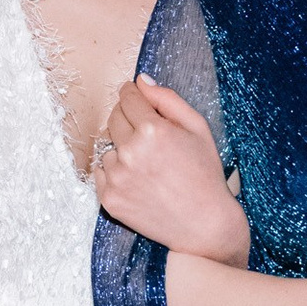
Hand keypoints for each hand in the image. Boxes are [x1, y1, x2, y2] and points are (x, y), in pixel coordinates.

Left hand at [92, 78, 250, 263]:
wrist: (203, 224)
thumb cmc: (205, 174)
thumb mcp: (198, 128)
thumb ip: (167, 99)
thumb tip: (140, 81)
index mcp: (152, 130)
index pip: (128, 98)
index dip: (133, 94)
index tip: (134, 95)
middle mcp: (130, 152)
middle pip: (113, 118)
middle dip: (128, 118)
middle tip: (147, 132)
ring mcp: (117, 177)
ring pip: (108, 147)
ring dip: (122, 149)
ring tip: (148, 164)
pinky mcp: (109, 198)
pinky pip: (101, 172)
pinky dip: (115, 172)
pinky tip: (138, 180)